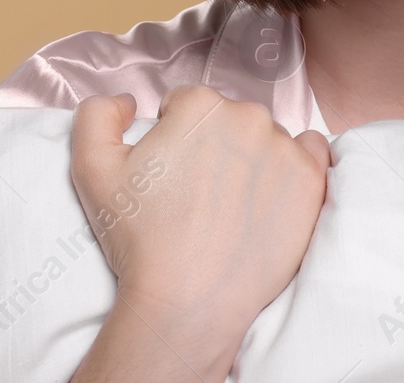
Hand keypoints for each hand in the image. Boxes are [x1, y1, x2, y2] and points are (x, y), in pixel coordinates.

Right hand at [70, 86, 331, 340]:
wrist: (189, 300)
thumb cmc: (140, 238)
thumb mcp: (92, 170)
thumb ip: (96, 115)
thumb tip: (128, 101)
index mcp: (200, 105)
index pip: (187, 105)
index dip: (173, 138)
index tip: (170, 174)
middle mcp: (248, 116)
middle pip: (229, 119)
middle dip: (213, 145)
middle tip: (198, 193)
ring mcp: (286, 148)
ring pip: (266, 137)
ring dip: (252, 158)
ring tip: (230, 205)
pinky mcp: (312, 181)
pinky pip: (311, 152)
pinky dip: (294, 166)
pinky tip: (272, 194)